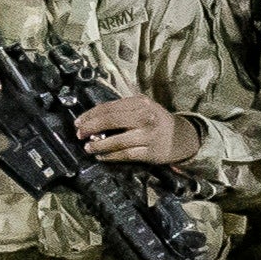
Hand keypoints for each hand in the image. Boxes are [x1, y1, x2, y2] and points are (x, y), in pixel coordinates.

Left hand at [76, 91, 194, 165]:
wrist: (182, 137)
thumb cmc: (156, 121)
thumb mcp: (144, 108)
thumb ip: (123, 110)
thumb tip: (93, 119)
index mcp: (141, 102)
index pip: (109, 107)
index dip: (91, 115)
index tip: (78, 122)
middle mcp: (145, 117)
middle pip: (111, 120)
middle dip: (91, 128)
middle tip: (79, 134)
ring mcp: (148, 135)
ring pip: (117, 140)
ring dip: (99, 145)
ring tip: (88, 147)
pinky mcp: (150, 152)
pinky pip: (125, 154)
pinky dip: (110, 156)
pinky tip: (101, 156)